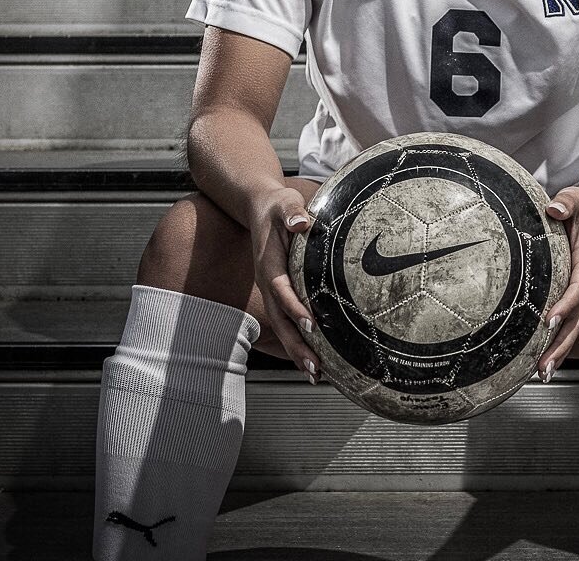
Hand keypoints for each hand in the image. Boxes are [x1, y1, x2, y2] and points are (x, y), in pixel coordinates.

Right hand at [249, 186, 318, 383]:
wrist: (261, 209)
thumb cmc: (277, 206)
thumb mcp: (285, 203)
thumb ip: (292, 212)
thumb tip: (301, 221)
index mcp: (269, 264)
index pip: (282, 290)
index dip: (295, 309)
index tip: (311, 326)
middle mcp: (268, 283)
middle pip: (280, 320)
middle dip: (296, 346)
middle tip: (315, 368)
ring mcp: (272, 292)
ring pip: (282, 327)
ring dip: (297, 352)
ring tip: (316, 375)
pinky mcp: (279, 295)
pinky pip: (287, 322)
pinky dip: (298, 343)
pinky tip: (314, 360)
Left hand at [537, 184, 578, 382]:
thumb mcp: (574, 198)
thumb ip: (565, 203)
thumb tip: (554, 209)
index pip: (578, 286)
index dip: (566, 304)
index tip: (549, 321)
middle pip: (578, 318)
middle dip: (562, 344)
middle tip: (544, 367)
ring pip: (576, 325)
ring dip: (561, 350)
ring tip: (543, 372)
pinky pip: (572, 320)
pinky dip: (560, 340)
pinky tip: (546, 356)